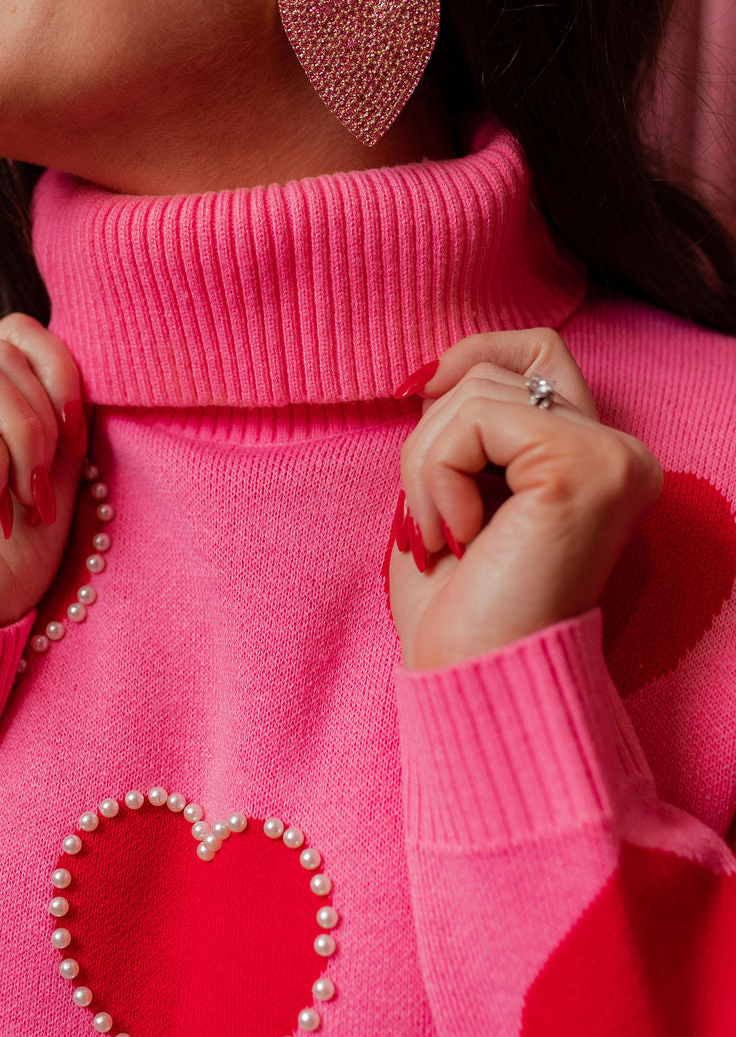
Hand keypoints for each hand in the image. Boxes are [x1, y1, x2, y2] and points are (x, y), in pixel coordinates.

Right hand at [0, 313, 86, 625]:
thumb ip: (53, 401)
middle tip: (43, 494)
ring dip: (19, 444)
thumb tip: (71, 341)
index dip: (60, 378)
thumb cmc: (2, 562)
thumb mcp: (49, 467)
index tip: (75, 449)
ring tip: (20, 504)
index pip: (14, 333)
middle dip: (42, 423)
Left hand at [388, 328, 663, 669]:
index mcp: (593, 461)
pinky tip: (459, 539)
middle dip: (432, 437)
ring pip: (478, 389)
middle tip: (429, 524)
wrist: (478, 684)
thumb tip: (435, 375)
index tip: (417, 403)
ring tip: (442, 538)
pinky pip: (476, 419)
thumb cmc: (461, 612)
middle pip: (496, 369)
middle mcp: (619, 454)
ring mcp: (610, 458)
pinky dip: (439, 476)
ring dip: (426, 466)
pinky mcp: (583, 467)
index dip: (468, 360)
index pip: (536, 352)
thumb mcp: (454, 500)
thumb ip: (463, 435)